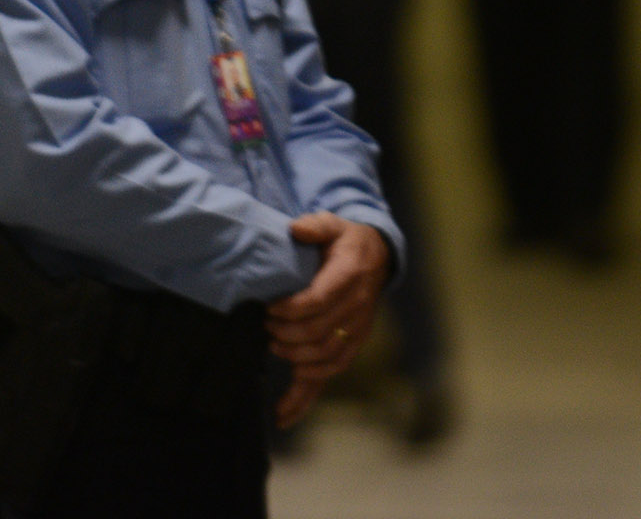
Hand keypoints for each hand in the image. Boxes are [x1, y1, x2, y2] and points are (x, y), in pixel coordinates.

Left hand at [268, 212, 390, 426]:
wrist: (376, 259)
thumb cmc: (345, 241)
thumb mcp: (333, 224)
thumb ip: (315, 225)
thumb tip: (295, 229)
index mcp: (351, 275)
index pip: (320, 300)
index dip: (292, 308)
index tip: (270, 307)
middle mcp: (357, 308)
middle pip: (320, 333)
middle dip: (287, 334)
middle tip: (264, 327)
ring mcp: (355, 332)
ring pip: (325, 358)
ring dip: (295, 359)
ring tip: (272, 348)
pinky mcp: (349, 348)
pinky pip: (328, 376)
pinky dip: (304, 398)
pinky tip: (282, 415)